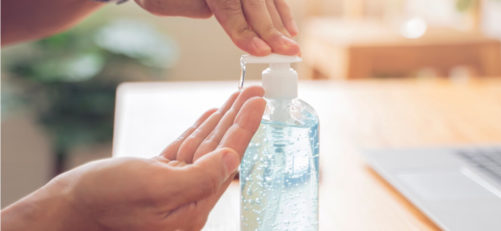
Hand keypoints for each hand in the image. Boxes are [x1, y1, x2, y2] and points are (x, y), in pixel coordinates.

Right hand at [1, 86, 265, 230]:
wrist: (63, 213)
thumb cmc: (103, 204)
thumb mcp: (156, 190)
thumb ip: (201, 177)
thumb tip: (233, 158)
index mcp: (193, 206)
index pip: (227, 158)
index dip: (245, 127)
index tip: (259, 102)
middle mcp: (187, 198)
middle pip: (220, 150)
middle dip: (238, 119)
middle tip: (255, 92)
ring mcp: (171, 187)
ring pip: (203, 147)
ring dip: (220, 121)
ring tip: (238, 97)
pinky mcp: (155, 178)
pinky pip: (184, 151)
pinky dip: (197, 131)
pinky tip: (209, 116)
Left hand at [134, 0, 298, 55]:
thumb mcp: (161, 1)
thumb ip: (193, 8)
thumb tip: (220, 18)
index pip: (231, 10)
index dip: (247, 33)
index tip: (262, 52)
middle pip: (255, 5)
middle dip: (272, 31)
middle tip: (289, 53)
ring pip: (266, 0)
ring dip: (280, 24)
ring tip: (292, 46)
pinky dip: (281, 11)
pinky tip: (290, 28)